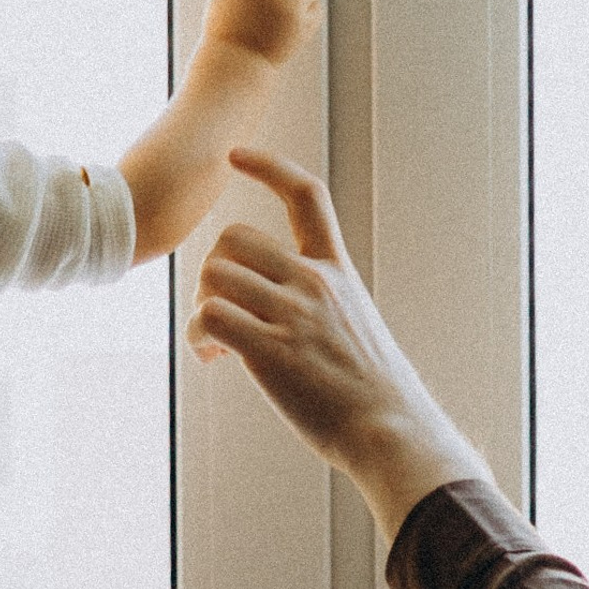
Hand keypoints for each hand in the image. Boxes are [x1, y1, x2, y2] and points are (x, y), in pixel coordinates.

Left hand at [187, 148, 492, 539]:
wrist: (392, 431)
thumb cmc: (374, 395)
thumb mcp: (357, 328)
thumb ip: (321, 307)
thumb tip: (279, 319)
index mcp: (337, 272)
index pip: (306, 196)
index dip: (267, 167)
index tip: (236, 157)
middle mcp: (315, 283)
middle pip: (234, 238)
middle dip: (214, 273)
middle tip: (221, 317)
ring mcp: (293, 315)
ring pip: (214, 274)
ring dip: (201, 308)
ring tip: (213, 345)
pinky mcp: (272, 351)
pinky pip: (209, 316)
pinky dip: (197, 336)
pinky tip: (212, 359)